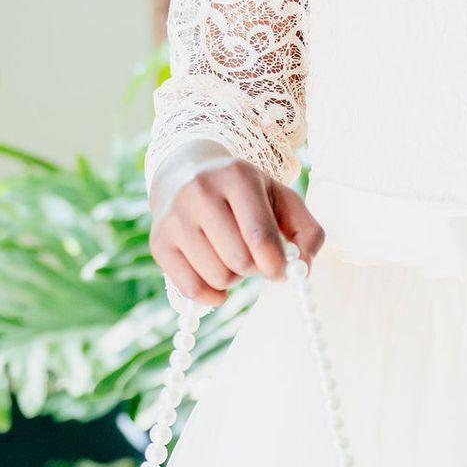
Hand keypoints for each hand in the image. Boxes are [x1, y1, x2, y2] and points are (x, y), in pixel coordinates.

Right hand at [150, 160, 322, 303]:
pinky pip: (191, 290)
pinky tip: (214, 272)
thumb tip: (303, 271)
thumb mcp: (283, 199)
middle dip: (255, 267)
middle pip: (239, 261)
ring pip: (217, 277)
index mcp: (237, 177)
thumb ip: (308, 233)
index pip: (259, 235)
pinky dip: (211, 293)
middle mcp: (199, 192)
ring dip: (233, 277)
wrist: (186, 173)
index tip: (282, 271)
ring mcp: (174, 217)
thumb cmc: (246, 195)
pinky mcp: (158, 242)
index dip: (277, 264)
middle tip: (254, 255)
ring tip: (229, 254)